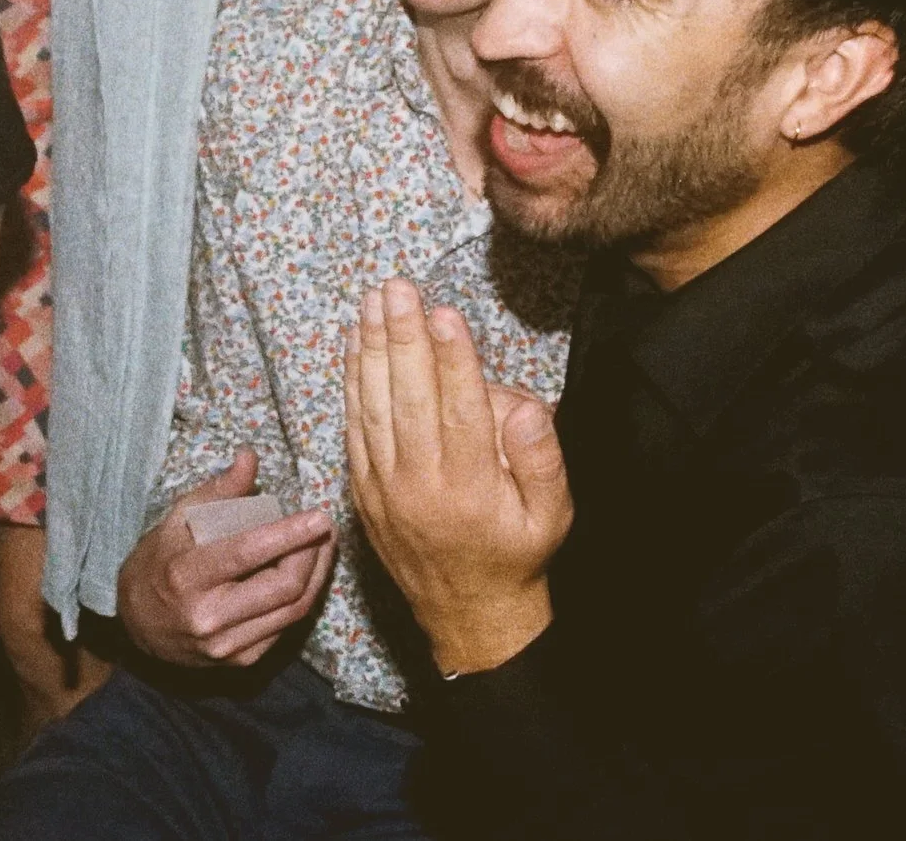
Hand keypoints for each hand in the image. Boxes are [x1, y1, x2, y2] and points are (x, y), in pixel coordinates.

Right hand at [116, 448, 336, 666]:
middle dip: (312, 553)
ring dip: (317, 573)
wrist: (136, 625)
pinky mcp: (240, 660)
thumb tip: (250, 457)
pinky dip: (303, 596)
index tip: (319, 516)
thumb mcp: (176, 520)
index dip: (289, 534)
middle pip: (282, 586)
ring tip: (324, 544)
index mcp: (185, 577)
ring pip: (294, 609)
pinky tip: (308, 573)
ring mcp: (226, 646)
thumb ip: (218, 491)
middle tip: (325, 526)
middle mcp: (207, 618)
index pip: (247, 553)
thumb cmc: (159, 562)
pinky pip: (286, 627)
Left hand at [345, 279, 571, 674]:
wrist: (468, 615)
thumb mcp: (553, 516)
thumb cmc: (517, 554)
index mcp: (471, 490)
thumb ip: (542, 460)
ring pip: (374, 408)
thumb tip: (523, 410)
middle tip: (398, 289)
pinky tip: (354, 343)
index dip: (453, 360)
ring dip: (371, 349)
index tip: (444, 313)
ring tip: (374, 301)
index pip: (460, 412)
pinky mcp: (364, 491)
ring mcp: (385, 489)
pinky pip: (354, 428)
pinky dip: (352, 383)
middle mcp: (421, 487)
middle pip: (409, 400)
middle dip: (402, 339)